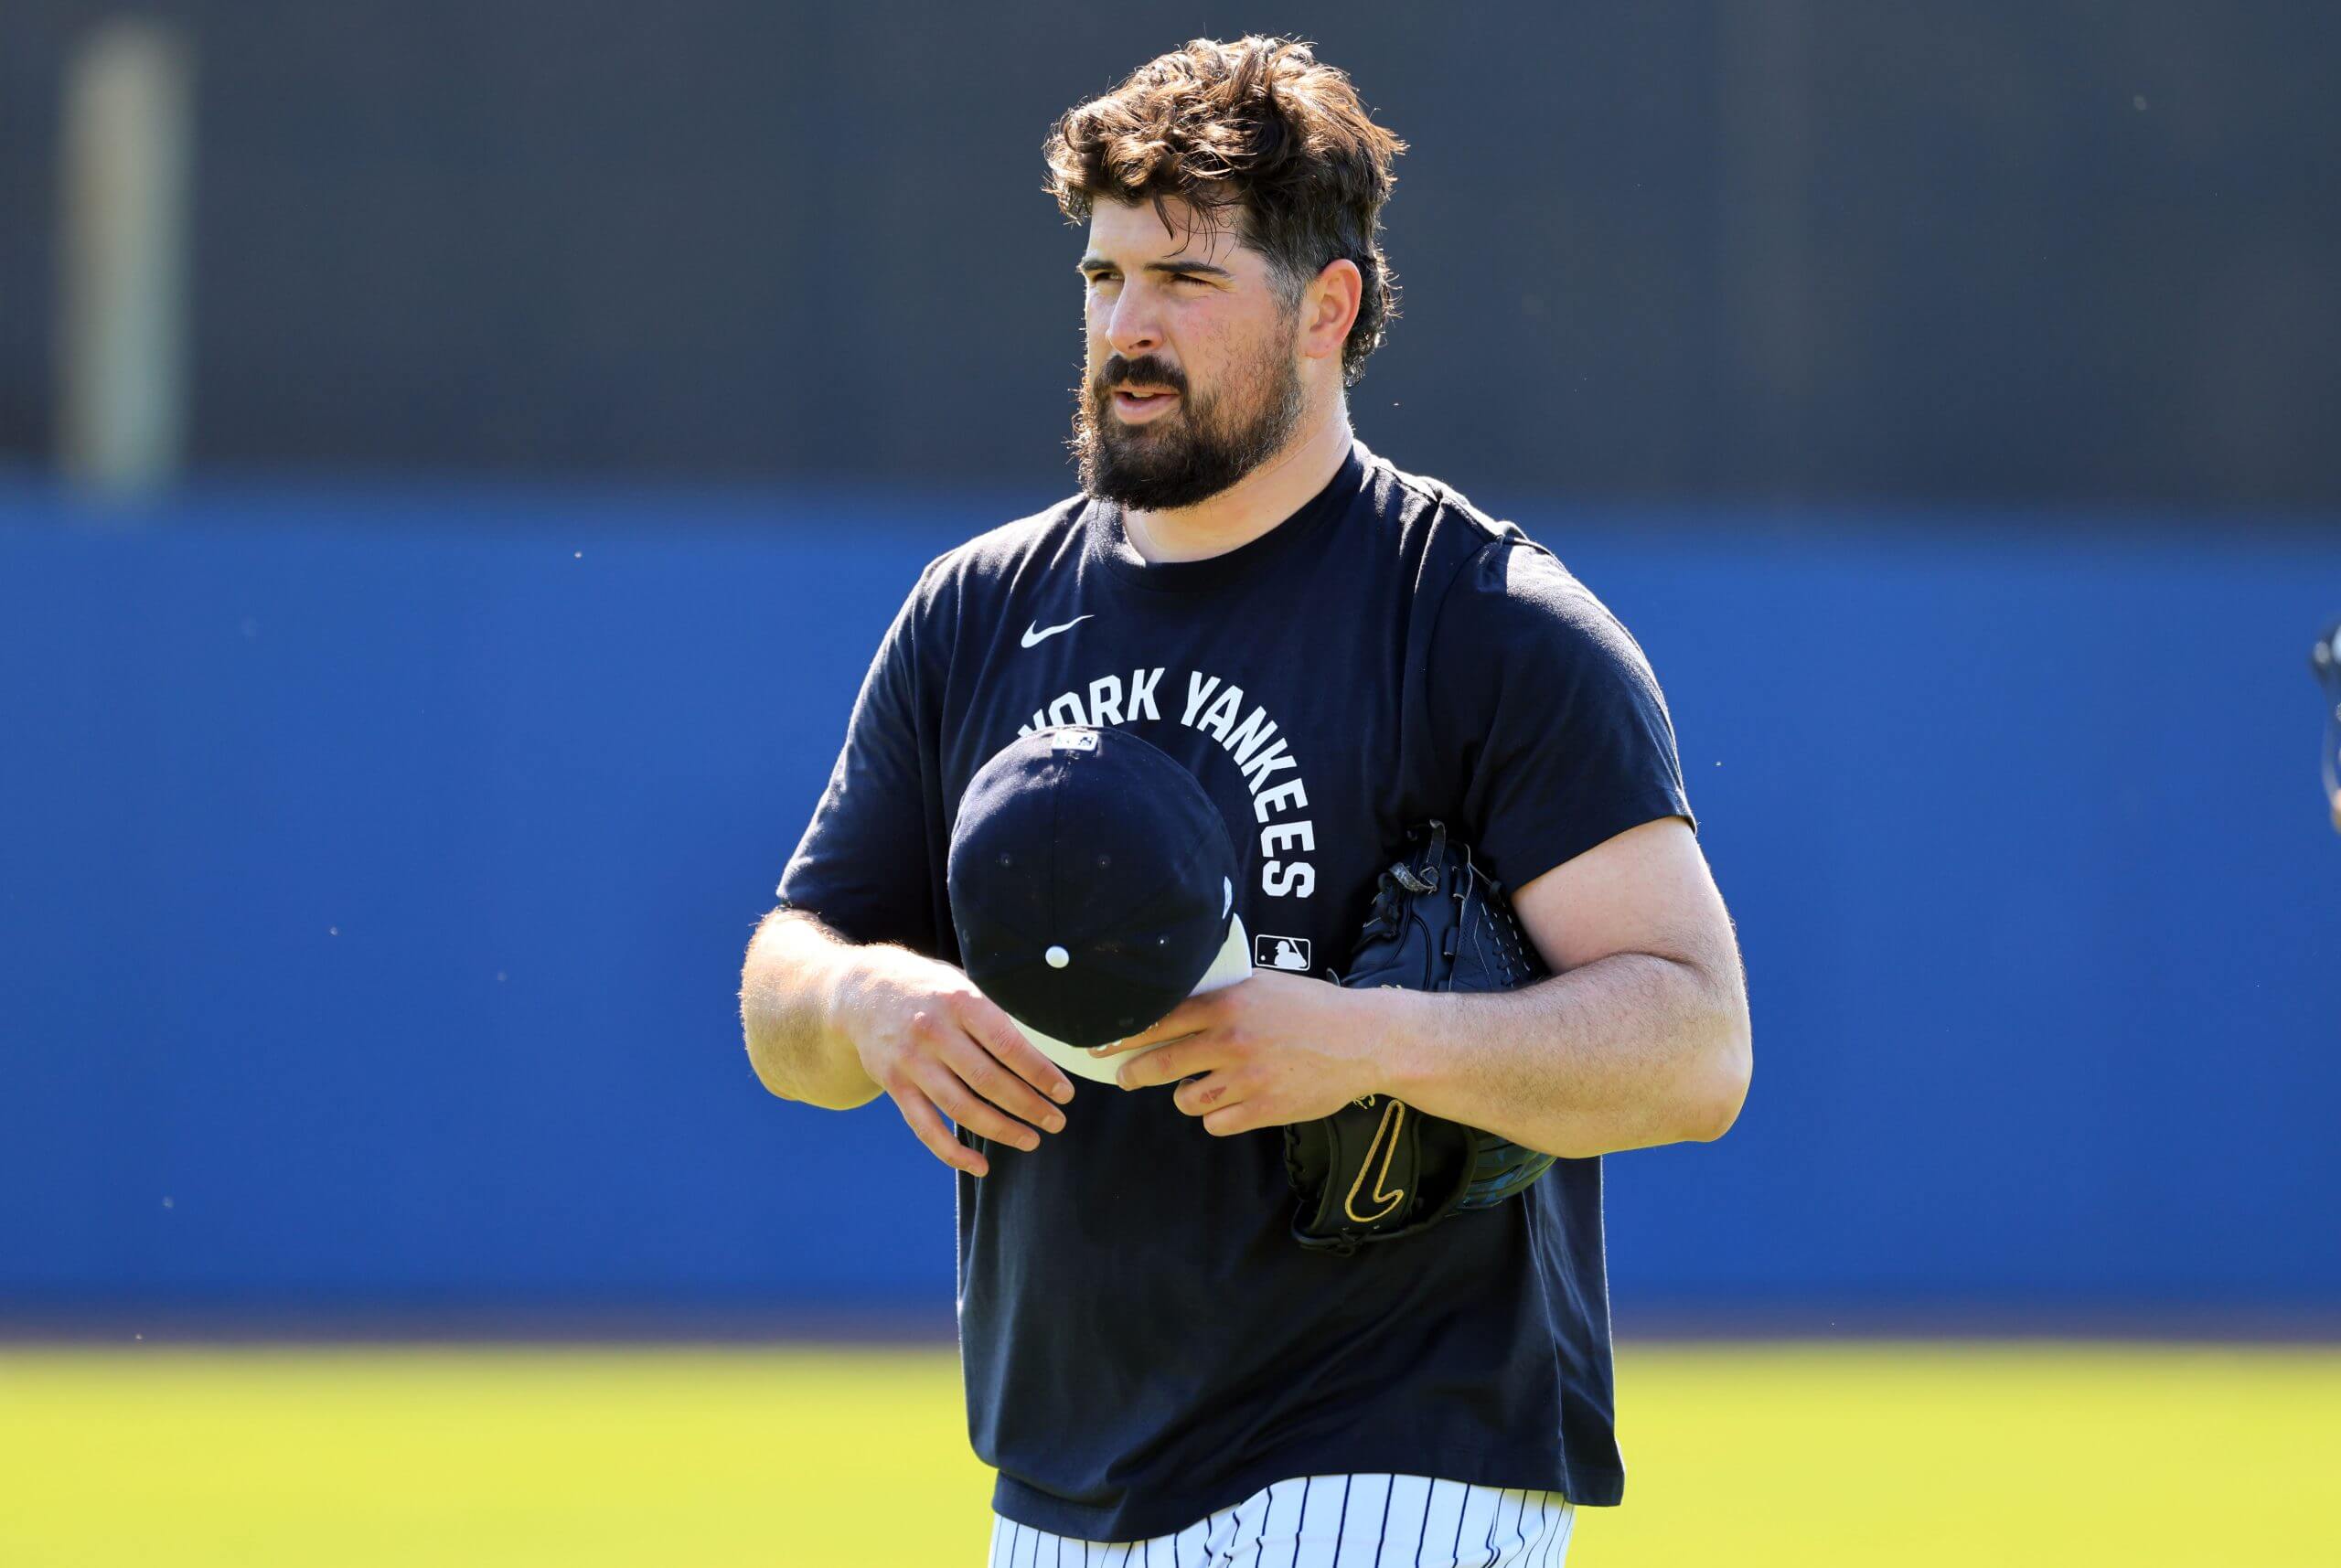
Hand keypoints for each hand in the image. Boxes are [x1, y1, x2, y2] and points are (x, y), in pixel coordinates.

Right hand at [838, 948, 1074, 1176]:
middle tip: (1056, 1122)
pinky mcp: (894, 1086)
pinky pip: (925, 1128)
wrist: (861, 991)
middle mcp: (933, 1033)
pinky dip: (953, 1152)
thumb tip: (1040, 1057)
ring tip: (1031, 1140)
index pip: (1008, 1046)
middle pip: (988, 1081)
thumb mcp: (961, 986)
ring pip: (961, 1108)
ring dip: (1001, 1130)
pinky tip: (980, 1167)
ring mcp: (911, 1062)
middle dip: (1028, 1106)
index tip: (1064, 1093)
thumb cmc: (928, 989)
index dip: (1040, 1074)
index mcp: (959, 1002)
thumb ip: (993, 1018)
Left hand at [1092, 969, 1398, 1135]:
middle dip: (1133, 1074)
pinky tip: (1231, 1102)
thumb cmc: (1311, 1007)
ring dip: (1186, 1096)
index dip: (1121, 1035)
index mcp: (1226, 1004)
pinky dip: (1217, 1116)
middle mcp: (1231, 1040)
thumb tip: (1168, 1000)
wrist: (1364, 1039)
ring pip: (1186, 1100)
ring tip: (1199, 1087)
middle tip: (1125, 1078)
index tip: (1098, 1044)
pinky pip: (1216, 1123)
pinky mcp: (1264, 1109)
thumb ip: (1218, 994)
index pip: (1156, 1020)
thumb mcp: (1261, 986)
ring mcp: (1247, 1077)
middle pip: (1159, 1065)